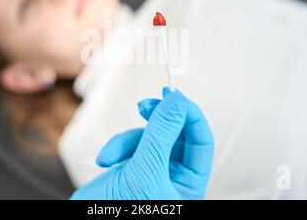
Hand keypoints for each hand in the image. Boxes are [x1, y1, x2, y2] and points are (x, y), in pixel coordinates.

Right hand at [70, 87, 213, 199]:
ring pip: (148, 136)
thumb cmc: (124, 212)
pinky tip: (106, 160)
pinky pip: (130, 144)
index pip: (200, 141)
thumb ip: (162, 133)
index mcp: (189, 183)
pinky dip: (116, 147)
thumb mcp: (147, 170)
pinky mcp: (132, 166)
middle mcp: (174, 176)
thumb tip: (177, 102)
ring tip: (112, 154)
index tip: (174, 97)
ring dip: (127, 139)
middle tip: (145, 106)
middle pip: (174, 133)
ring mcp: (152, 170)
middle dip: (157, 120)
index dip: (190, 116)